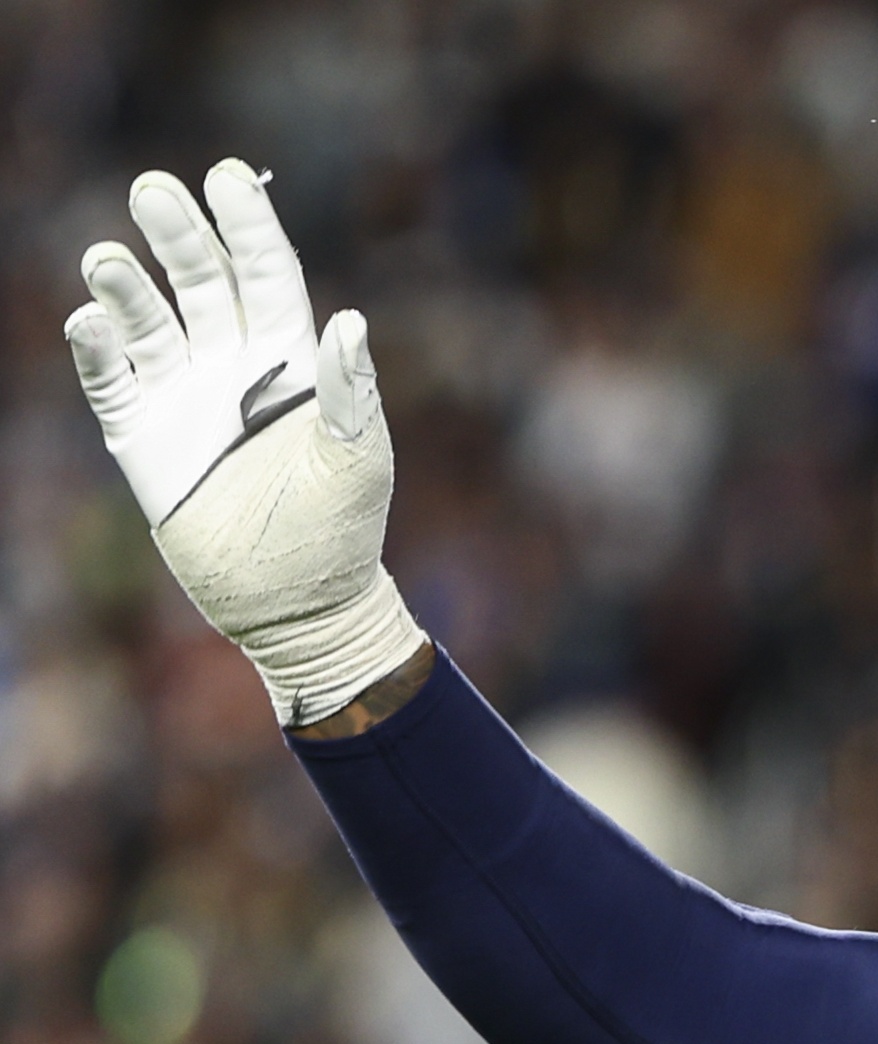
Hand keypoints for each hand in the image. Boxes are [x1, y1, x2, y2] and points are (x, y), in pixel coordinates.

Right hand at [66, 160, 422, 726]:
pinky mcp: (141, 436)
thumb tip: (350, 320)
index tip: (227, 175)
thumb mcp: (357, 458)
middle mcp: (232, 366)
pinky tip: (89, 319)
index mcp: (292, 360)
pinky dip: (97, 347)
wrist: (296, 603)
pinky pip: (110, 379)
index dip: (249, 226)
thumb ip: (351, 390)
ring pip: (147, 321)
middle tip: (154, 191)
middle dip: (178, 235)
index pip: (266, 275)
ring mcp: (182, 397)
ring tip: (107, 258)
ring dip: (126, 286)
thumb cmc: (341, 529)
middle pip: (200, 282)